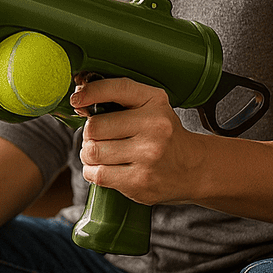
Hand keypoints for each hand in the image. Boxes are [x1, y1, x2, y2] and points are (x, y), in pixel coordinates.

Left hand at [70, 76, 206, 205]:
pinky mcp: (140, 182)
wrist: (195, 168)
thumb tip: (78, 98)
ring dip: (88, 153)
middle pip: (94, 127)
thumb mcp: (150, 105)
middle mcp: (154, 127)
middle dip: (89, 133)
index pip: (116, 89)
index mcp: (154, 102)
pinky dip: (92, 171)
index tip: (77, 100)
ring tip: (100, 152)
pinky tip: (104, 168)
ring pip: (92, 152)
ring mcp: (148, 157)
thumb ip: (117, 96)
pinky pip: (98, 174)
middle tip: (97, 137)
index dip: (90, 92)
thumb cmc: (163, 133)